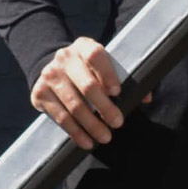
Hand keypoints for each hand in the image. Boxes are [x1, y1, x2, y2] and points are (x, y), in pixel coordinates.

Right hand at [32, 37, 148, 148]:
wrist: (51, 68)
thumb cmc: (87, 70)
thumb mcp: (103, 66)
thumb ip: (125, 78)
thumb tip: (146, 97)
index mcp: (84, 47)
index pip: (96, 56)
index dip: (107, 74)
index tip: (117, 92)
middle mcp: (64, 59)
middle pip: (87, 86)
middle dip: (104, 108)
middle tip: (117, 123)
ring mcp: (50, 76)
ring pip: (74, 105)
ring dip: (91, 125)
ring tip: (105, 137)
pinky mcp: (41, 94)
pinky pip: (60, 117)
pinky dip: (75, 132)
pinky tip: (87, 141)